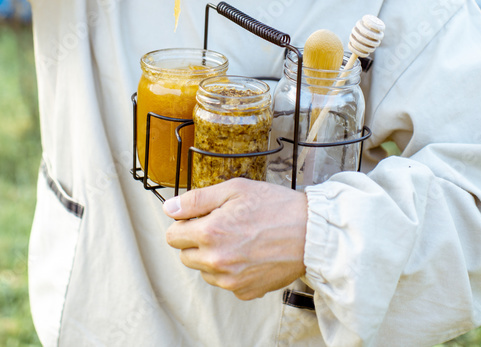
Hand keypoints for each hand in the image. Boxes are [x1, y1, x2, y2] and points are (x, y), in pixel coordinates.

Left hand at [164, 178, 307, 299]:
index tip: (198, 218)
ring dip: (212, 257)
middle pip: (185, 255)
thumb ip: (197, 199)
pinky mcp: (245, 291)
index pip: (172, 236)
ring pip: (204, 271)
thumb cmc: (276, 207)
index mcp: (210, 233)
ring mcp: (230, 280)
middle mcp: (217, 261)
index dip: (184, 224)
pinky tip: (249, 254)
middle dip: (197, 241)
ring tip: (238, 239)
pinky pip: (225, 283)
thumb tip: (169, 208)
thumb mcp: (234, 189)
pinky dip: (231, 271)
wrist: (311, 233)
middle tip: (222, 227)